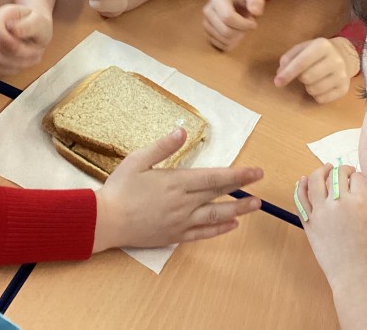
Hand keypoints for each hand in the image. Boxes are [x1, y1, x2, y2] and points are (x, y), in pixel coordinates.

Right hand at [0, 4, 52, 74]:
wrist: (37, 30)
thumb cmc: (39, 24)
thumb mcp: (39, 22)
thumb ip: (27, 26)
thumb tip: (12, 30)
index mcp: (3, 14)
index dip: (9, 41)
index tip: (28, 46)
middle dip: (20, 54)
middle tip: (38, 52)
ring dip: (19, 63)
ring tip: (35, 57)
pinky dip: (15, 69)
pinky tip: (27, 62)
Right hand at [92, 128, 263, 250]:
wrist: (106, 220)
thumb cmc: (120, 188)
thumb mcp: (138, 160)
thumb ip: (163, 146)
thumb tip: (183, 130)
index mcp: (177, 182)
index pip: (215, 177)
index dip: (238, 174)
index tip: (255, 171)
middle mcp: (184, 203)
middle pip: (219, 195)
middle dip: (242, 189)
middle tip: (260, 185)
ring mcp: (181, 222)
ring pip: (216, 216)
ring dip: (238, 211)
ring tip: (254, 206)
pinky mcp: (175, 236)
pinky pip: (203, 234)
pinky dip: (219, 230)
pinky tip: (230, 225)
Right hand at [202, 0, 264, 50]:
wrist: (235, 0)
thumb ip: (256, 0)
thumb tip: (255, 12)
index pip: (228, 18)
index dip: (243, 24)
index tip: (254, 23)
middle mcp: (208, 10)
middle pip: (226, 31)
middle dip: (241, 32)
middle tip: (247, 25)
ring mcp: (206, 23)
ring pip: (224, 40)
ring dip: (237, 37)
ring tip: (241, 28)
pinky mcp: (207, 33)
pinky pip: (221, 46)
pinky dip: (232, 43)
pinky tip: (236, 34)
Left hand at [275, 37, 359, 103]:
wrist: (344, 56)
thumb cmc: (317, 52)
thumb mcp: (302, 48)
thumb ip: (288, 58)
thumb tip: (280, 74)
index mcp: (322, 46)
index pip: (302, 62)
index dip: (287, 74)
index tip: (277, 82)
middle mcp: (335, 60)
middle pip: (307, 78)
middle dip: (300, 78)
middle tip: (304, 73)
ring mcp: (342, 75)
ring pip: (314, 90)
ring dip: (308, 87)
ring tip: (313, 79)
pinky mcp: (344, 89)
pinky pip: (321, 99)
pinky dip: (316, 95)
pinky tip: (321, 86)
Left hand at [297, 164, 366, 294]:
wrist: (355, 277)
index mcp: (361, 202)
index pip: (357, 177)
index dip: (359, 176)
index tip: (359, 178)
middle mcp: (338, 203)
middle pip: (337, 174)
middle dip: (342, 170)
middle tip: (345, 171)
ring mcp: (320, 212)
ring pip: (314, 180)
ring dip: (320, 170)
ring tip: (325, 168)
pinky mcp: (309, 222)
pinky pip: (300, 199)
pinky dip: (300, 186)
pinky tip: (303, 180)